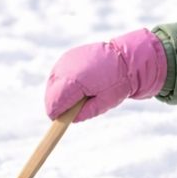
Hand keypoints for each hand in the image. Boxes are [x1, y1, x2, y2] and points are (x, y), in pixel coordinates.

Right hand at [44, 28, 167, 122]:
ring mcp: (66, 60)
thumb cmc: (117, 82)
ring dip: (57, 93)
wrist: (125, 59)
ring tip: (73, 98)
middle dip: (56, 104)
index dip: (55, 112)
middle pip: (51, 92)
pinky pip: (57, 73)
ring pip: (52, 82)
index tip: (56, 120)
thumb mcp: (104, 103)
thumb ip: (85, 112)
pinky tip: (74, 86)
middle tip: (65, 113)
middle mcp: (68, 68)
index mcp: (77, 80)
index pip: (56, 100)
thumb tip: (71, 119)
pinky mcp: (67, 56)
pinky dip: (61, 82)